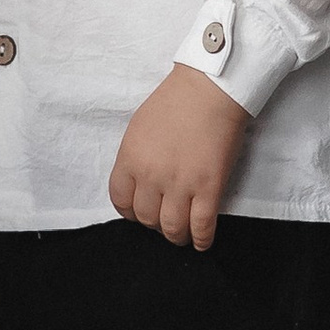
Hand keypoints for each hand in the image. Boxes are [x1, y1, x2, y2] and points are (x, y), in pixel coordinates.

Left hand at [107, 63, 249, 249]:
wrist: (210, 89)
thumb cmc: (176, 101)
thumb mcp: (139, 127)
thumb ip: (135, 157)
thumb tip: (139, 181)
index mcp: (130, 159)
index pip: (120, 201)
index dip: (129, 211)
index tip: (139, 211)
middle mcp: (151, 176)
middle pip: (145, 218)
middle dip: (154, 223)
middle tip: (164, 218)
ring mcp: (180, 184)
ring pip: (172, 228)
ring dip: (176, 235)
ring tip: (182, 233)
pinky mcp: (209, 188)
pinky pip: (202, 226)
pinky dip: (202, 239)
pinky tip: (202, 241)